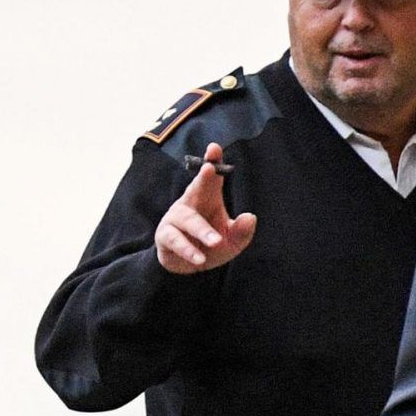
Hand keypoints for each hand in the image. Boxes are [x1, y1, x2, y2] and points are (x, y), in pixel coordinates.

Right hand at [155, 144, 256, 273]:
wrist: (188, 267)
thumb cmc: (212, 246)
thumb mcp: (233, 242)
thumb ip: (242, 231)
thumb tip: (250, 217)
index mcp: (208, 198)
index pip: (211, 178)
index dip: (212, 161)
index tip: (214, 148)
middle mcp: (190, 204)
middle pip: (195, 188)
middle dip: (202, 178)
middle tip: (208, 169)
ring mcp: (176, 219)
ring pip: (188, 220)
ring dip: (202, 231)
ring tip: (216, 242)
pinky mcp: (165, 235)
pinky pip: (175, 240)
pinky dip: (188, 249)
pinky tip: (199, 259)